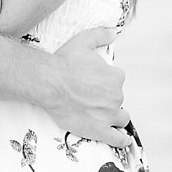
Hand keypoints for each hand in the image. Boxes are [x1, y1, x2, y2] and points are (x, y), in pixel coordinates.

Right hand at [44, 27, 131, 148]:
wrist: (48, 82)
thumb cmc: (64, 62)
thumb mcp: (82, 41)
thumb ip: (101, 34)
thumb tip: (116, 31)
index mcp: (115, 77)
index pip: (116, 80)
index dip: (105, 81)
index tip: (93, 82)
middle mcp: (116, 96)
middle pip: (117, 99)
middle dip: (107, 99)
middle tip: (89, 97)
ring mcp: (108, 115)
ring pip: (121, 118)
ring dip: (115, 116)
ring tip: (103, 115)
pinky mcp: (99, 130)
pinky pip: (117, 138)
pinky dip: (121, 139)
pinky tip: (122, 139)